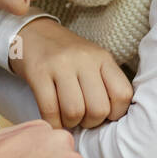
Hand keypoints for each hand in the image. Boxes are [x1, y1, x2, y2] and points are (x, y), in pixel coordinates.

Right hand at [9, 17, 132, 129]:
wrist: (33, 34)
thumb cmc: (67, 55)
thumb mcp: (93, 61)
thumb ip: (106, 84)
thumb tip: (114, 119)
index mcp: (103, 58)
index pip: (123, 94)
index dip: (116, 113)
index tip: (105, 115)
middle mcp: (85, 59)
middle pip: (98, 109)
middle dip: (91, 123)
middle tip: (83, 118)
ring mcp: (61, 65)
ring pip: (74, 112)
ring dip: (71, 123)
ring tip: (67, 118)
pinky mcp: (38, 73)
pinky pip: (50, 110)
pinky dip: (53, 123)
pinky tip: (53, 120)